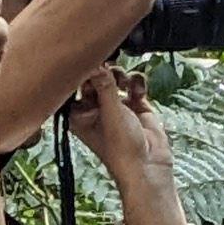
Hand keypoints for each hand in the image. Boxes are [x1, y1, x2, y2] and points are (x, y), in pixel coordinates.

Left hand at [67, 65, 172, 184]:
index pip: (75, 86)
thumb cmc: (122, 150)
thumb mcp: (109, 112)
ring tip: (125, 84)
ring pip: (115, 78)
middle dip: (105, 71)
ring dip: (122, 76)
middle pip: (96, 78)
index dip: (82, 72)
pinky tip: (139, 91)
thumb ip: (103, 84)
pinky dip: (137, 83)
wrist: (148, 165)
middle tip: (109, 67)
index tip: (88, 59)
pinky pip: (134, 84)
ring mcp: (116, 106)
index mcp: (80, 114)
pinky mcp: (135, 105)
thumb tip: (96, 61)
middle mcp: (96, 109)